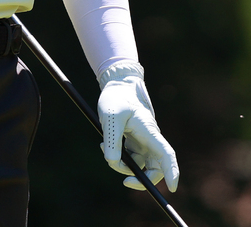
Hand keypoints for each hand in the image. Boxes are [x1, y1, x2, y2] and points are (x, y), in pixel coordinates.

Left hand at [97, 61, 178, 191]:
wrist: (116, 87)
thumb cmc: (116, 98)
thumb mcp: (110, 117)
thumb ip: (112, 141)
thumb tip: (113, 163)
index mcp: (150, 131)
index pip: (167, 155)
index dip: (172, 172)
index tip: (172, 189)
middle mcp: (150, 139)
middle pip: (156, 168)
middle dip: (142, 179)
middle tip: (125, 182)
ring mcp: (143, 142)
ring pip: (140, 166)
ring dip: (123, 166)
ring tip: (103, 147)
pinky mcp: (135, 143)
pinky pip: (130, 159)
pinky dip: (118, 158)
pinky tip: (103, 145)